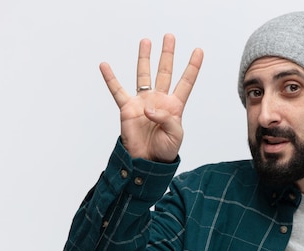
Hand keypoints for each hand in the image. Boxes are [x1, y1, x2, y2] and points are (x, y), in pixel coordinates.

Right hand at [99, 34, 203, 162]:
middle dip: (167, 54)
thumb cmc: (164, 150)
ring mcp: (143, 102)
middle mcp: (159, 100)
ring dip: (145, 58)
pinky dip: (110, 78)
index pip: (186, 82)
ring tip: (146, 41)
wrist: (147, 161)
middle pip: (165, 72)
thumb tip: (149, 108)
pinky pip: (117, 90)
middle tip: (169, 37)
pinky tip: (105, 65)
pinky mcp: (127, 109)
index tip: (199, 51)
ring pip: (144, 75)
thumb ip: (167, 120)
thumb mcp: (175, 136)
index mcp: (175, 106)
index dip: (192, 67)